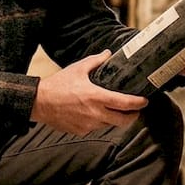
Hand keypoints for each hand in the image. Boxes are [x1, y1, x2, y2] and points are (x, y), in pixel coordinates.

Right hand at [31, 51, 148, 134]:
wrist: (39, 102)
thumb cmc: (58, 85)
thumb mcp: (78, 69)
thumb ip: (96, 61)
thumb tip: (108, 54)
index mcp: (97, 97)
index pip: (126, 104)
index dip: (139, 104)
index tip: (144, 101)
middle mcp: (95, 114)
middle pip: (123, 121)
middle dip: (133, 116)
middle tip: (135, 110)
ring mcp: (88, 125)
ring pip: (109, 125)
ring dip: (113, 118)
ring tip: (112, 109)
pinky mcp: (80, 131)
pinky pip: (95, 128)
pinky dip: (98, 121)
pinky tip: (93, 113)